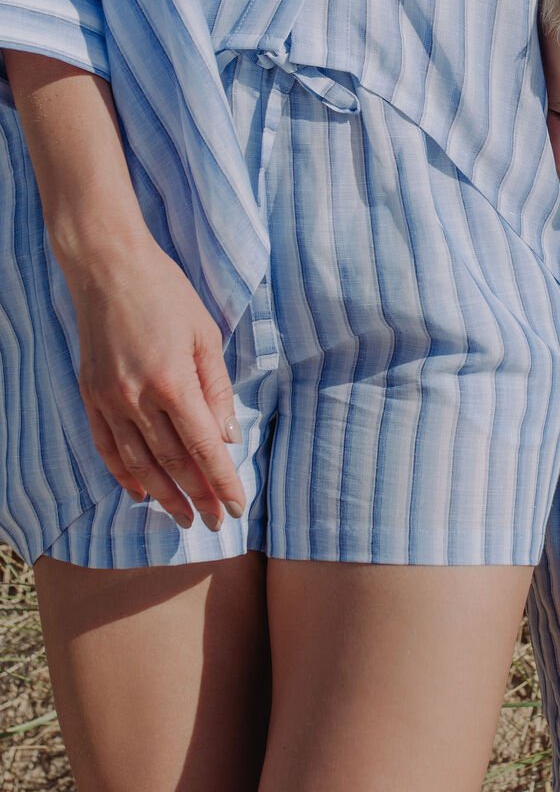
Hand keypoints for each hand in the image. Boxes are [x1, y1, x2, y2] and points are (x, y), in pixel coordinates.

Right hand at [65, 235, 245, 529]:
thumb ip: (217, 391)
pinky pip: (106, 446)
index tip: (236, 508)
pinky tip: (139, 493)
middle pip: (173, 463)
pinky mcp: (90, 395)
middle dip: (197, 497)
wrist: (108, 267)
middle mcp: (138, 398)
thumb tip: (226, 439)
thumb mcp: (207, 336)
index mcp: (174, 382)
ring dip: (163, 495)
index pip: (203, 449)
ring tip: (182, 518)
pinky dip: (123, 474)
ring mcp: (109, 399)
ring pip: (138, 463)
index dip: (222, 483)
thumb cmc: (167, 294)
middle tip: (214, 523)